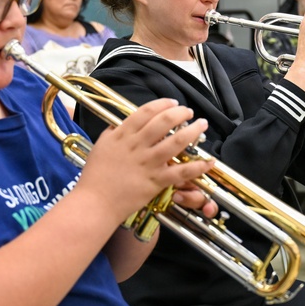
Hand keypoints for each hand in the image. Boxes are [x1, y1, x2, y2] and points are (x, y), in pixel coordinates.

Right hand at [79, 99, 213, 224]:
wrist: (95, 202)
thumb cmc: (95, 176)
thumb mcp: (100, 146)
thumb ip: (113, 132)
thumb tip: (121, 123)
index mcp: (123, 135)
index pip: (146, 111)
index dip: (163, 104)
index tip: (172, 102)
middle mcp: (137, 146)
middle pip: (164, 122)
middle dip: (181, 113)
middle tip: (189, 112)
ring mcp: (148, 163)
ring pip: (176, 142)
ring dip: (193, 131)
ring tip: (202, 125)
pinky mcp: (156, 181)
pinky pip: (181, 171)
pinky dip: (197, 166)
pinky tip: (209, 161)